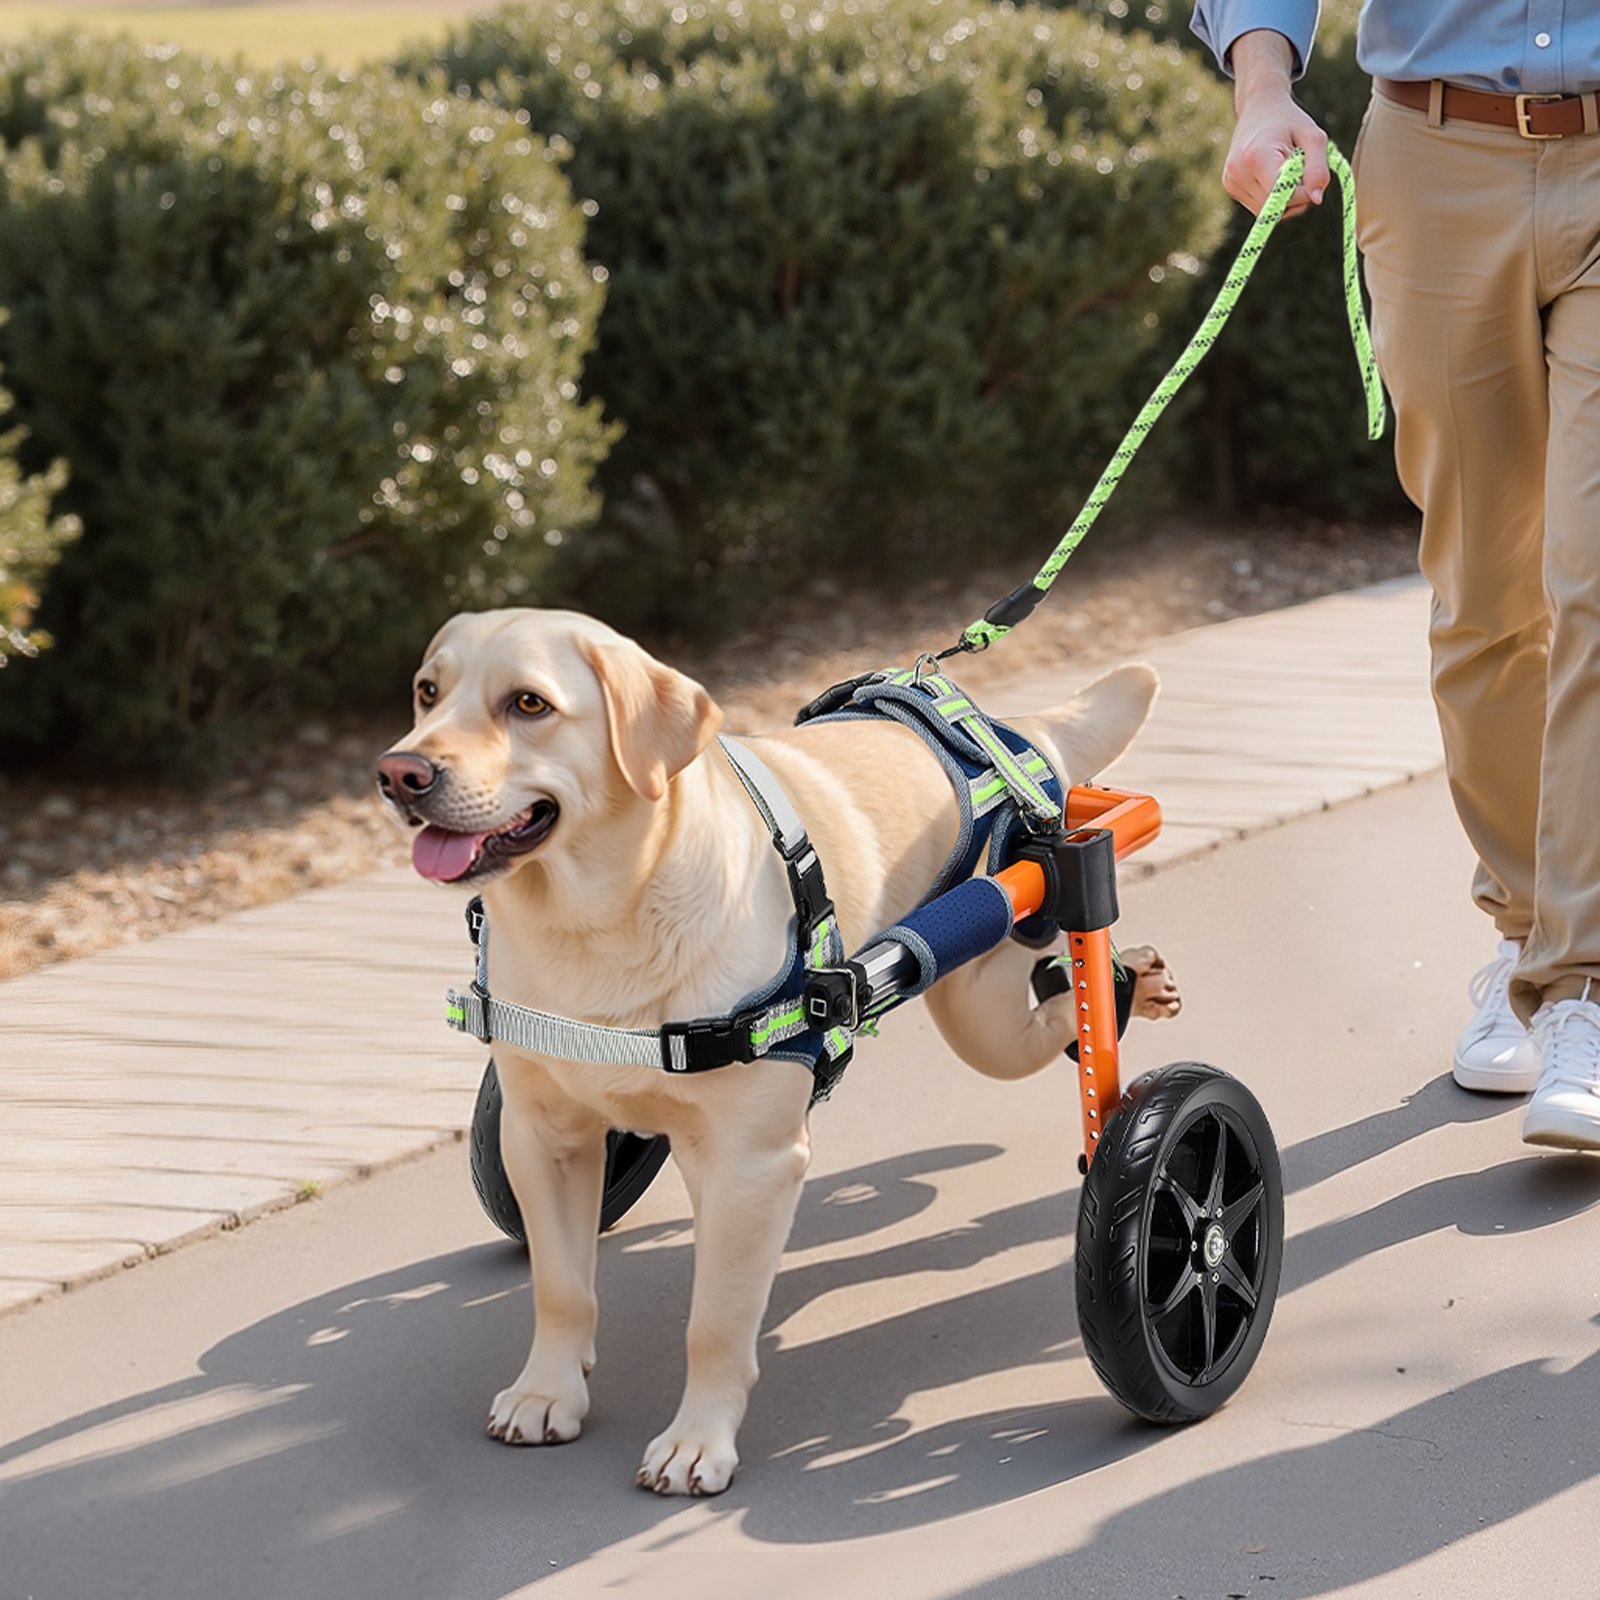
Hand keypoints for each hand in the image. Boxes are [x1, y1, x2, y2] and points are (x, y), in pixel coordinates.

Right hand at [1223, 30, 1329, 217]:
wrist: (1259, 109)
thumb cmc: (1289, 121)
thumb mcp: (1313, 137)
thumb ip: (1318, 168)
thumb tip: (1316, 199)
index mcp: (1256, 156)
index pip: (1282, 194)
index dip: (1302, 192)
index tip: (1310, 173)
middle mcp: (1238, 172)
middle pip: (1275, 206)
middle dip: (1295, 196)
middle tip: (1301, 170)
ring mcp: (1231, 181)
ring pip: (1267, 212)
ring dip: (1285, 199)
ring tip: (1287, 171)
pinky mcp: (1230, 187)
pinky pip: (1259, 207)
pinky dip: (1273, 198)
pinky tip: (1274, 176)